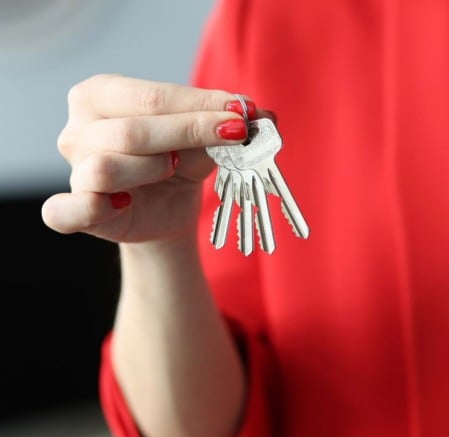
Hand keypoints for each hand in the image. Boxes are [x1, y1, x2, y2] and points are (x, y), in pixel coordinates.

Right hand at [41, 74, 261, 244]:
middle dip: (188, 133)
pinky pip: (65, 211)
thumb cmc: (181, 161)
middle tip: (234, 136)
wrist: (168, 212)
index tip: (241, 113)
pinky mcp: (74, 211)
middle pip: (131, 131)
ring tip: (172, 170)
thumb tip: (266, 117)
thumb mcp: (208, 137)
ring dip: (150, 169)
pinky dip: (92, 208)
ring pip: (105, 167)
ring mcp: (73, 171)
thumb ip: (233, 123)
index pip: (152, 96)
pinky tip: (124, 205)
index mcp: (102, 95)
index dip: (200, 105)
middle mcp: (78, 130)